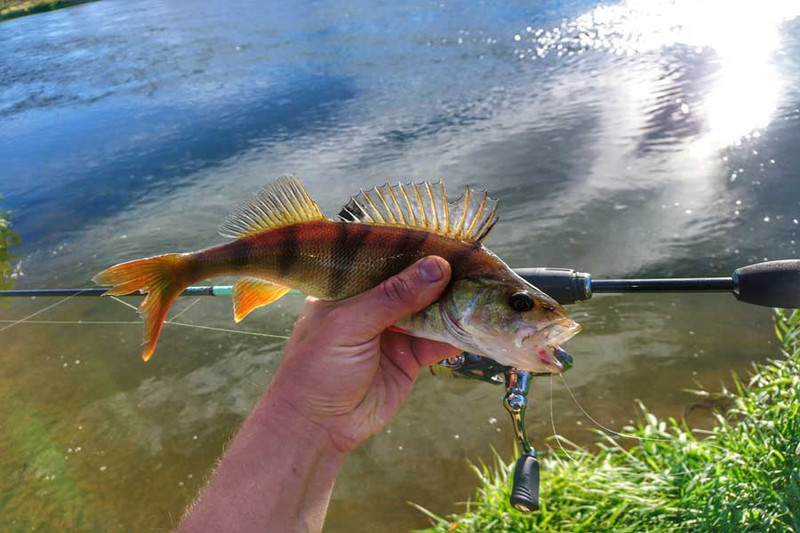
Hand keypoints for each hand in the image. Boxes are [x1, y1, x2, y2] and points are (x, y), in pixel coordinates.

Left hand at [267, 256, 460, 452]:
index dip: (415, 248)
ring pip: (431, 310)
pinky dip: (456, 335)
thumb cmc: (317, 368)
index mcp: (349, 287)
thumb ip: (394, 296)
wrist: (318, 427)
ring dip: (453, 304)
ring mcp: (394, 330)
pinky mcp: (410, 357)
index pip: (386, 258)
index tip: (449, 238)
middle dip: (442, 276)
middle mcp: (373, 304)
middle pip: (414, 283)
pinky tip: (475, 325)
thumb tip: (438, 267)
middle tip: (476, 262)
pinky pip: (438, 341)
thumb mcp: (350, 324)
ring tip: (482, 290)